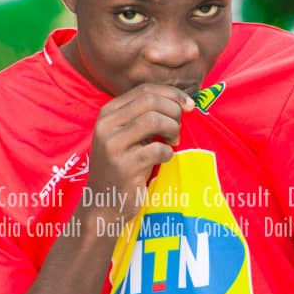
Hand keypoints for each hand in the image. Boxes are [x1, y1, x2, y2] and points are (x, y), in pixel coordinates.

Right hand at [83, 84, 194, 224]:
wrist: (103, 203)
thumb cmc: (123, 167)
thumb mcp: (128, 136)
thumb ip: (146, 116)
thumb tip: (182, 102)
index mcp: (108, 113)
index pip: (144, 90)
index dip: (172, 93)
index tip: (190, 104)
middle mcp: (106, 125)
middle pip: (150, 101)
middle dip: (174, 111)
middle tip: (179, 128)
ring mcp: (112, 145)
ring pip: (154, 120)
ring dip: (172, 129)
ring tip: (173, 142)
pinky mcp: (124, 166)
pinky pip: (157, 149)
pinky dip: (168, 152)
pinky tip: (164, 159)